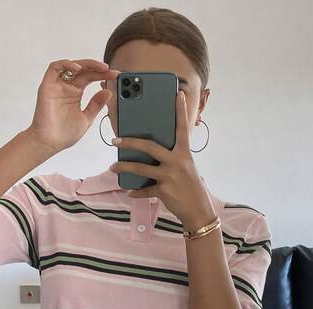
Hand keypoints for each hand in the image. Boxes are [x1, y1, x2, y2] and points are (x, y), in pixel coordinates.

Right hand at [28, 58, 120, 153]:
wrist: (49, 143)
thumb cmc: (64, 134)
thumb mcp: (86, 118)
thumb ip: (96, 105)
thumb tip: (108, 92)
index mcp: (75, 93)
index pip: (90, 78)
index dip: (103, 75)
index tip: (115, 75)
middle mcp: (66, 87)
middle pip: (82, 70)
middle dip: (97, 68)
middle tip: (109, 70)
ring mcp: (57, 85)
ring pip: (70, 66)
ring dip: (85, 64)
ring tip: (98, 68)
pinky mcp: (47, 86)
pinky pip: (54, 68)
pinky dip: (66, 64)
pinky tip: (78, 69)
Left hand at [108, 90, 216, 229]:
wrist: (198, 211)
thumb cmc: (190, 188)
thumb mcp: (186, 169)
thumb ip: (172, 158)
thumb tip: (149, 153)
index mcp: (184, 153)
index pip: (182, 128)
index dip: (180, 110)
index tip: (178, 93)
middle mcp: (177, 162)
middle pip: (150, 146)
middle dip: (130, 142)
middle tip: (115, 140)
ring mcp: (170, 176)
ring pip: (141, 168)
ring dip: (124, 168)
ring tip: (113, 168)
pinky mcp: (164, 191)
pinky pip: (144, 190)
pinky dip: (136, 192)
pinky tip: (129, 192)